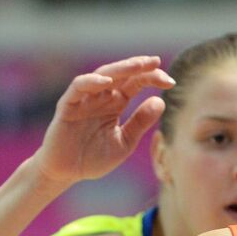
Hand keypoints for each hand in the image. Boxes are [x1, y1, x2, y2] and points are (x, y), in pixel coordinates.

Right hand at [32, 56, 174, 185]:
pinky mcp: (67, 105)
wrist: (66, 173)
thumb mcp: (124, 142)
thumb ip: (140, 123)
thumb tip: (161, 102)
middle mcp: (101, 97)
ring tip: (137, 65)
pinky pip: (78, 87)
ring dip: (120, 68)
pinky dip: (91, 81)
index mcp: (116, 104)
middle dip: (139, 67)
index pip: (136, 84)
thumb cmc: (93, 159)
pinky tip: (107, 81)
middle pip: (122, 74)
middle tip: (156, 62)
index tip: (170, 82)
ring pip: (102, 75)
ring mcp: (84, 99)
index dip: (152, 79)